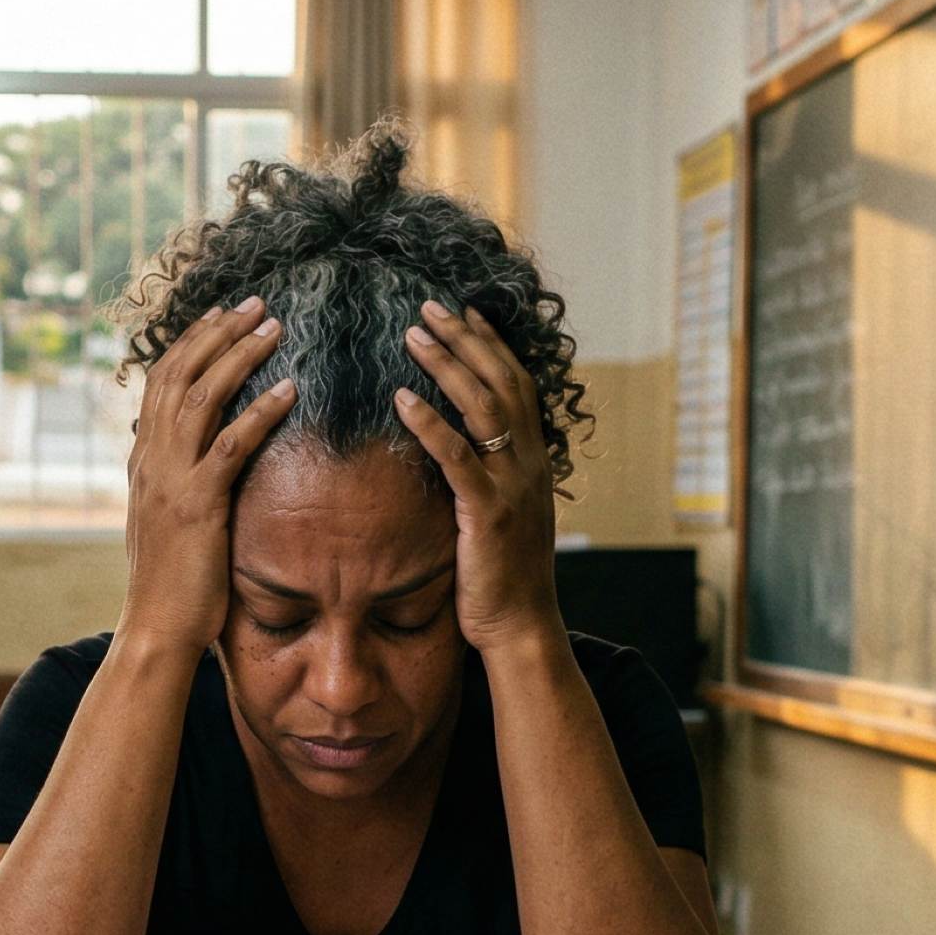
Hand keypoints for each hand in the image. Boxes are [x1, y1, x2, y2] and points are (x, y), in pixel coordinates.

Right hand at [117, 298, 298, 654]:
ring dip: (240, 355)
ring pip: (202, 397)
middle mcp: (150, 459)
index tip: (223, 315)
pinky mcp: (197, 504)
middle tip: (256, 303)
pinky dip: (260, 411)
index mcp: (144, 459)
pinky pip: (230, 445)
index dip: (193, 342)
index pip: (162, 381)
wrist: (155, 628)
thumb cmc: (172, 583)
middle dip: (218, 332)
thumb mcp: (169, 520)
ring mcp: (170, 480)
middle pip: (180, 373)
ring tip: (275, 327)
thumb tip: (202, 463)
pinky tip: (290, 389)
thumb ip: (181, 483)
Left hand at [395, 300, 564, 657]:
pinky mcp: (487, 511)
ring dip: (447, 365)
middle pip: (502, 382)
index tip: (465, 313)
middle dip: (466, 339)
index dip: (492, 346)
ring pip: (483, 407)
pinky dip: (430, 422)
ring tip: (412, 334)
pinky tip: (401, 399)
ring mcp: (513, 486)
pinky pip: (457, 456)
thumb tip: (466, 453)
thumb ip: (491, 479)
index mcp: (534, 462)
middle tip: (428, 307)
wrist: (522, 627)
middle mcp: (530, 465)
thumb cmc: (504, 578)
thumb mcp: (504, 517)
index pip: (517, 386)